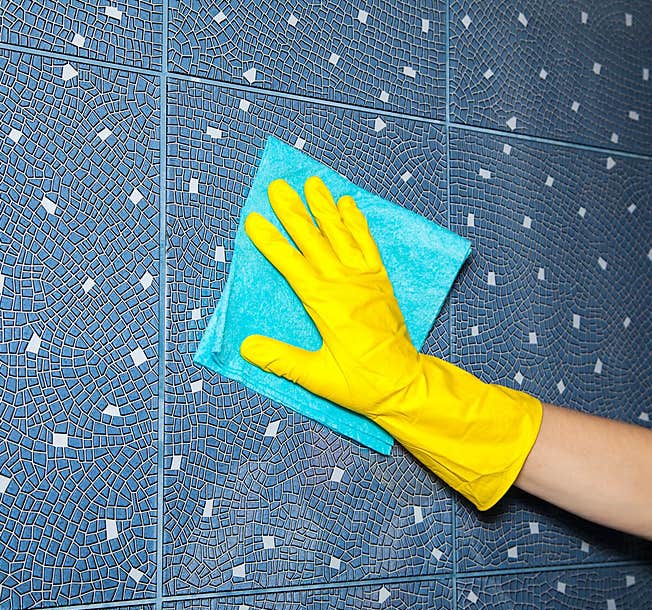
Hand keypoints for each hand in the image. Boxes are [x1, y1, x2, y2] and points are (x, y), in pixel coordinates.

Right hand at [240, 176, 423, 418]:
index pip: (291, 265)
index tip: (253, 220)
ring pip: (340, 236)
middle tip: (278, 186)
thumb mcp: (317, 377)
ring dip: (324, 208)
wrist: (404, 384)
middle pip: (313, 241)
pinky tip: (348, 204)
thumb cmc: (360, 383)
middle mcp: (344, 285)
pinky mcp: (380, 282)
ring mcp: (365, 280)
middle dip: (293, 212)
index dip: (271, 242)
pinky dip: (357, 223)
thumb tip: (247, 347)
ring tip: (312, 183)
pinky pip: (367, 244)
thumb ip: (281, 360)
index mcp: (325, 305)